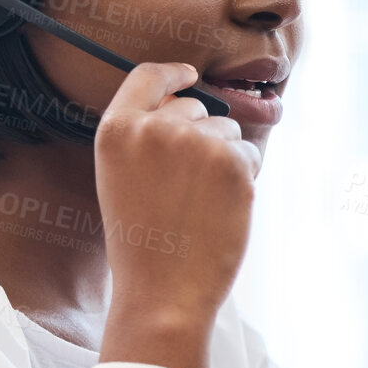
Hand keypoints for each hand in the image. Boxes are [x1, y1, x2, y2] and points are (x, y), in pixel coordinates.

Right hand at [93, 63, 259, 367]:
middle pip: (195, 108)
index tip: (190, 76)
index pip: (147, 77)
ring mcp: (196, 141)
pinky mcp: (233, 161)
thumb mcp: (123, 179)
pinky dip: (245, 181)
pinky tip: (221, 211)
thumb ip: (145, 137)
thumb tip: (188, 101)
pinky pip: (250, 156)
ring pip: (227, 132)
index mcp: (117, 129)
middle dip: (202, 137)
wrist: (163, 294)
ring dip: (225, 161)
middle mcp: (155, 126)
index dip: (172, 73)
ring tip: (199, 206)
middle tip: (186, 191)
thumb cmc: (144, 245)